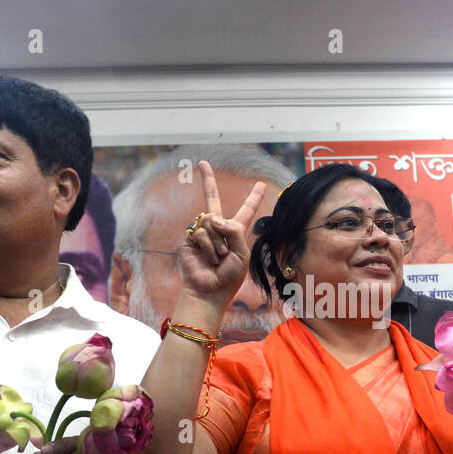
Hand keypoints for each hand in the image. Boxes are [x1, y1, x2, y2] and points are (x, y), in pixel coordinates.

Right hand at [178, 161, 265, 305]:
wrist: (210, 290)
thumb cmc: (229, 277)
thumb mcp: (242, 253)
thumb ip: (234, 231)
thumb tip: (213, 217)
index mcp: (236, 232)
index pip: (246, 210)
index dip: (253, 197)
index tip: (261, 184)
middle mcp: (219, 228)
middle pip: (213, 199)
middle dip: (207, 180)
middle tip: (203, 163)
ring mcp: (204, 232)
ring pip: (211, 221)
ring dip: (218, 242)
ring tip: (219, 258)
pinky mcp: (191, 239)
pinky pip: (202, 232)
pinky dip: (209, 246)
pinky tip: (209, 259)